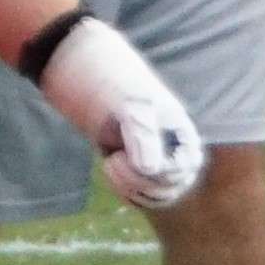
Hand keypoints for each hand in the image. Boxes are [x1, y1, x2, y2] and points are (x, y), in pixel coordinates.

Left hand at [38, 16, 203, 212]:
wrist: (81, 69)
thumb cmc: (110, 79)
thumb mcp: (128, 104)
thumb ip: (142, 135)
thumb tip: (152, 171)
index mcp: (180, 131)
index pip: (183, 169)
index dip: (158, 173)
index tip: (124, 155)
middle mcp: (172, 148)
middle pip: (170, 187)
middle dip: (141, 183)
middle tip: (112, 161)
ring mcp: (153, 158)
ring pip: (156, 195)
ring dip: (132, 190)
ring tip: (110, 165)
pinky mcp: (133, 165)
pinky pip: (140, 193)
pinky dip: (127, 191)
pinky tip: (111, 172)